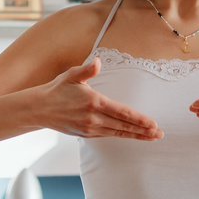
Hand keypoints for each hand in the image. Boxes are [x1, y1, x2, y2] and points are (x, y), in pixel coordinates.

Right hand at [36, 57, 162, 140]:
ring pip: (118, 133)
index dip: (139, 119)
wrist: (39, 109)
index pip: (122, 112)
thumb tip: (98, 61)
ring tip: (151, 137)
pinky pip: (108, 135)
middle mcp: (93, 118)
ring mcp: (90, 128)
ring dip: (136, 136)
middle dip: (143, 130)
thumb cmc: (57, 89)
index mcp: (93, 102)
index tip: (152, 123)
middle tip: (159, 133)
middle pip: (123, 126)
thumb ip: (87, 70)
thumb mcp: (71, 75)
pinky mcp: (86, 135)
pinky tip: (132, 135)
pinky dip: (122, 136)